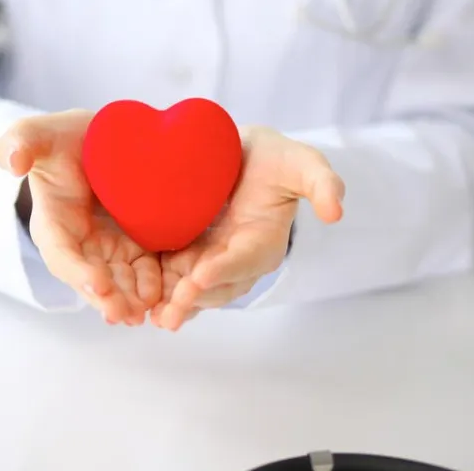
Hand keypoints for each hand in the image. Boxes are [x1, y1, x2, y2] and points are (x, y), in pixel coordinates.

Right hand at [0, 110, 161, 324]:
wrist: (100, 137)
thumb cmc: (65, 137)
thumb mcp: (40, 132)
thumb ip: (21, 141)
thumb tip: (11, 162)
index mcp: (52, 223)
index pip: (61, 254)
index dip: (77, 271)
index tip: (97, 283)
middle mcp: (79, 244)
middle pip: (91, 279)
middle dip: (107, 298)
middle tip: (125, 314)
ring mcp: (108, 248)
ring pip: (119, 282)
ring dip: (131, 300)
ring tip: (146, 314)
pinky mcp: (135, 245)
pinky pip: (144, 271)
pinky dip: (153, 286)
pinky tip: (167, 298)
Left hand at [151, 126, 344, 330]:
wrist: (242, 156)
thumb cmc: (276, 161)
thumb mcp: (301, 163)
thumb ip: (321, 181)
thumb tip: (336, 212)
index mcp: (264, 241)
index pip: (246, 259)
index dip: (226, 268)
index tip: (203, 275)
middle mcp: (238, 258)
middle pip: (217, 284)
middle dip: (194, 298)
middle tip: (170, 310)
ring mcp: (211, 260)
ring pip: (193, 289)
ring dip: (174, 304)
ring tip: (152, 316)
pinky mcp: (189, 256)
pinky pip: (173, 278)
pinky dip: (158, 291)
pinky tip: (137, 301)